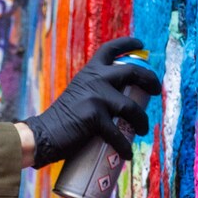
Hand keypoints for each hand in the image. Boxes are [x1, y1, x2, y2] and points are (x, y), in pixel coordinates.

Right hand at [26, 37, 160, 166]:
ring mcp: (95, 97)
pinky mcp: (94, 117)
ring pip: (131, 107)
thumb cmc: (61, 120)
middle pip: (132, 72)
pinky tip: (127, 154)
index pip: (110, 49)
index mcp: (89, 72)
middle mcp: (94, 79)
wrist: (41, 135)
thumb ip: (94, 91)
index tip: (141, 44)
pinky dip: (124, 146)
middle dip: (150, 80)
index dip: (128, 43)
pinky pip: (118, 134)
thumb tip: (118, 101)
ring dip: (142, 120)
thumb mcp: (78, 95)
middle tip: (155, 91)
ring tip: (143, 130)